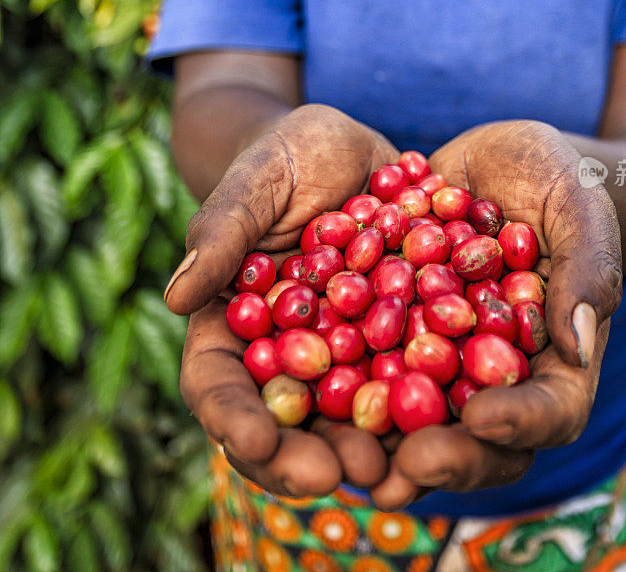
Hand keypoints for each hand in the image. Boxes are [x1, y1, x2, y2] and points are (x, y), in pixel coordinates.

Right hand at [165, 105, 396, 495]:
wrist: (353, 150)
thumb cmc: (288, 156)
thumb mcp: (258, 180)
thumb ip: (222, 231)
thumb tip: (177, 294)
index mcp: (235, 321)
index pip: (217, 381)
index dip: (232, 417)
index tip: (255, 444)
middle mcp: (290, 348)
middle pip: (285, 419)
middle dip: (306, 454)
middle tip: (340, 474)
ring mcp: (347, 348)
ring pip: (349, 413)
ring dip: (369, 446)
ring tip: (394, 466)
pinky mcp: (400, 336)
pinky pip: (411, 374)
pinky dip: (424, 401)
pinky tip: (448, 417)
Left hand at [370, 121, 622, 509]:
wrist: (495, 160)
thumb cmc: (555, 176)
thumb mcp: (578, 204)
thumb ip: (588, 268)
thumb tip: (576, 345)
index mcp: (554, 355)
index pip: (553, 408)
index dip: (522, 422)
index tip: (484, 418)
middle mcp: (494, 367)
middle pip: (480, 435)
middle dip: (447, 455)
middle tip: (407, 464)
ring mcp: (442, 352)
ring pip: (418, 411)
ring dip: (384, 440)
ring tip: (346, 452)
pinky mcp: (396, 326)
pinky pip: (368, 358)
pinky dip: (340, 375)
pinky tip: (301, 381)